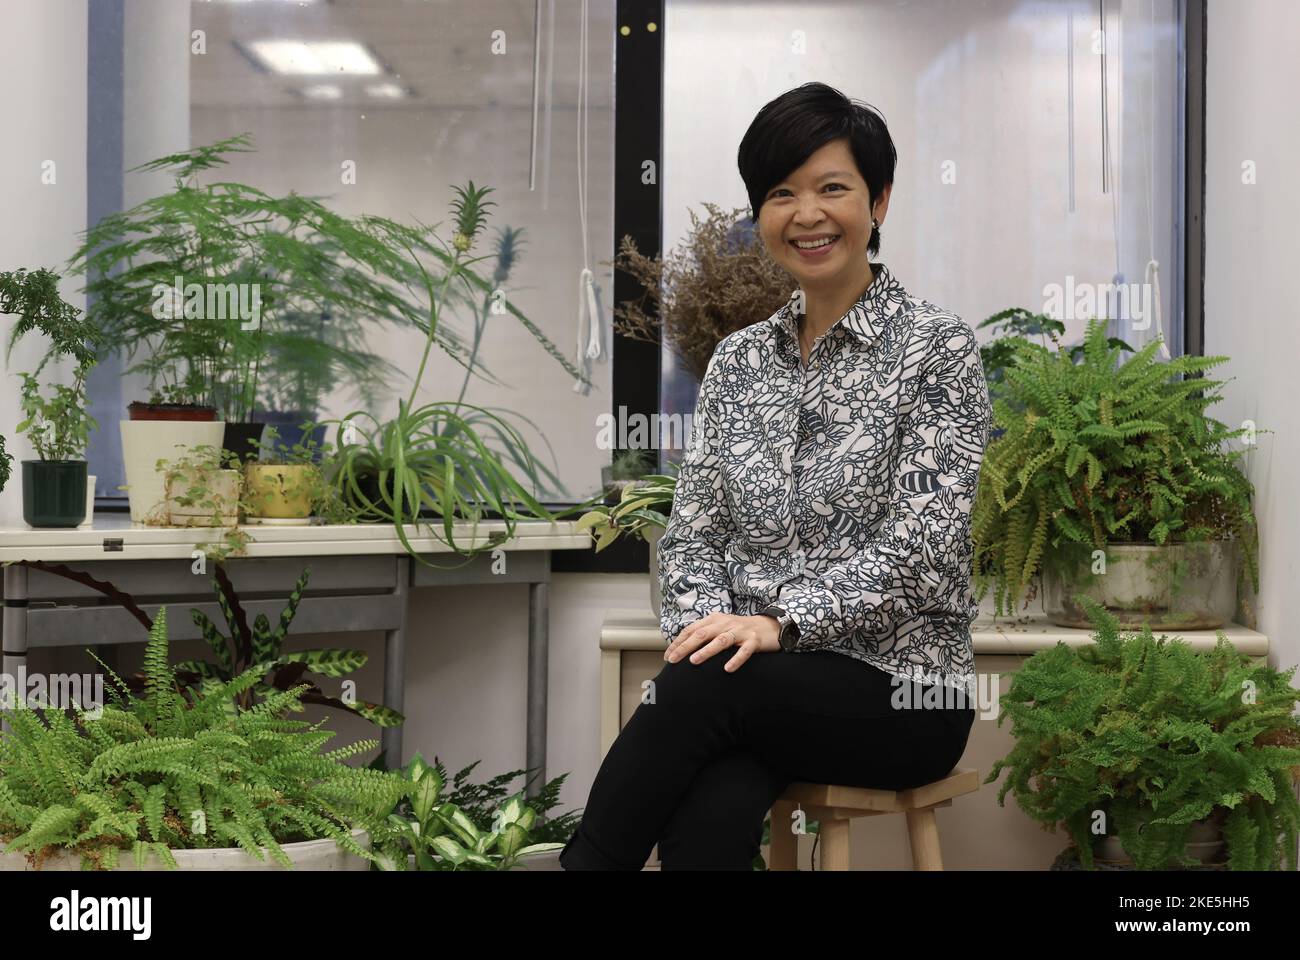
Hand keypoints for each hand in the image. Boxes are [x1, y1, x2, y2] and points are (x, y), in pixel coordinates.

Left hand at [664, 612, 781, 672]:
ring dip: (706, 650)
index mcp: (714, 619)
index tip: (668, 656)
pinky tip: (727, 669)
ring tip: (694, 661)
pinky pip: (744, 650)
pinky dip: (736, 659)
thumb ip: (704, 635)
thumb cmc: (739, 630)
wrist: (769, 626)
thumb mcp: (720, 628)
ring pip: (721, 640)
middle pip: (702, 634)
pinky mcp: (754, 640)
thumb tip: (682, 649)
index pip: (692, 630)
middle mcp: (725, 623)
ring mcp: (740, 631)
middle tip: (673, 659)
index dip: (679, 642)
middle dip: (686, 647)